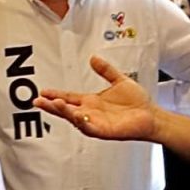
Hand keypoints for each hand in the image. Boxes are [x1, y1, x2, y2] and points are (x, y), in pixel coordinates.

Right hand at [33, 55, 158, 141]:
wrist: (151, 115)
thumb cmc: (136, 102)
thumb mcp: (119, 80)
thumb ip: (106, 70)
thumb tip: (93, 58)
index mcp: (91, 102)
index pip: (69, 98)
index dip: (55, 95)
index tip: (42, 91)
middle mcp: (91, 113)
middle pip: (66, 109)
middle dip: (51, 106)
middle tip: (38, 101)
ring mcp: (96, 123)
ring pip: (74, 119)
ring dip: (64, 112)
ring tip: (53, 104)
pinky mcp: (105, 131)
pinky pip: (89, 128)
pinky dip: (81, 122)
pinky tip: (76, 114)